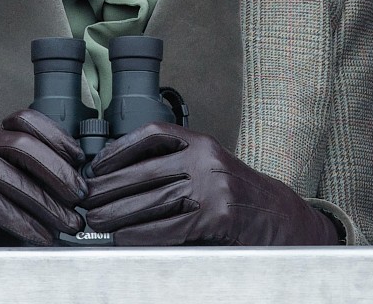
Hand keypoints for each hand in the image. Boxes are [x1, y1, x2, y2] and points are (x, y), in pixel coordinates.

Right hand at [0, 109, 85, 246]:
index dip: (57, 136)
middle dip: (59, 173)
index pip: (27, 120)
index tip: (80, 160)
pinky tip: (40, 237)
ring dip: (47, 205)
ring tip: (68, 225)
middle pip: (25, 145)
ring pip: (14, 176)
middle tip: (80, 200)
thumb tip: (76, 191)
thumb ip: (30, 179)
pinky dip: (23, 222)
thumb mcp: (5, 187)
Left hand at [82, 122, 340, 244]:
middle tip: (85, 200)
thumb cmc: (239, 197)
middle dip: (109, 188)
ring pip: (153, 202)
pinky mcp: (219, 218)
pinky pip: (170, 228)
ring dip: (119, 214)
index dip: (118, 149)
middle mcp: (207, 160)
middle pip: (144, 173)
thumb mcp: (209, 168)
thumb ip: (173, 167)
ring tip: (97, 221)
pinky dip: (143, 234)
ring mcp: (214, 188)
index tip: (94, 165)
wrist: (287, 222)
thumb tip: (114, 179)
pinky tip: (125, 238)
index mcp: (202, 142)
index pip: (152, 135)